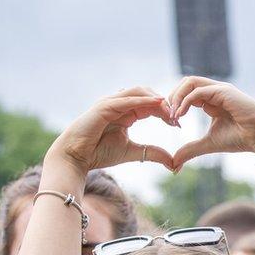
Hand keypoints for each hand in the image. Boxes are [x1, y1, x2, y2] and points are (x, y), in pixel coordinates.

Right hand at [46, 87, 174, 173]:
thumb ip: (152, 153)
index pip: (151, 106)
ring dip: (156, 99)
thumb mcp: (133, 152)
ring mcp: (110, 103)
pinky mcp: (104, 106)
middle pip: (148, 95)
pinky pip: (127, 99)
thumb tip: (173, 162)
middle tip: (177, 117)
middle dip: (164, 104)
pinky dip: (143, 100)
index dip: (165, 112)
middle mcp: (119, 105)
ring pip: (138, 92)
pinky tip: (157, 103)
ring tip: (169, 111)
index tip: (178, 124)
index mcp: (126, 113)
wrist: (76, 157)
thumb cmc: (99, 153)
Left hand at [169, 76, 254, 167]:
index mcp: (212, 100)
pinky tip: (181, 116)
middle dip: (173, 96)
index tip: (172, 123)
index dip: (176, 104)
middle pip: (185, 82)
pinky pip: (197, 91)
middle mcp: (215, 91)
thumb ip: (191, 149)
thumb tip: (174, 163)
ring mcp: (220, 89)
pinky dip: (185, 102)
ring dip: (177, 96)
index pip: (187, 92)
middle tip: (168, 115)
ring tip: (173, 115)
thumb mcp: (209, 143)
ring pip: (189, 81)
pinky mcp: (223, 91)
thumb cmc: (242, 139)